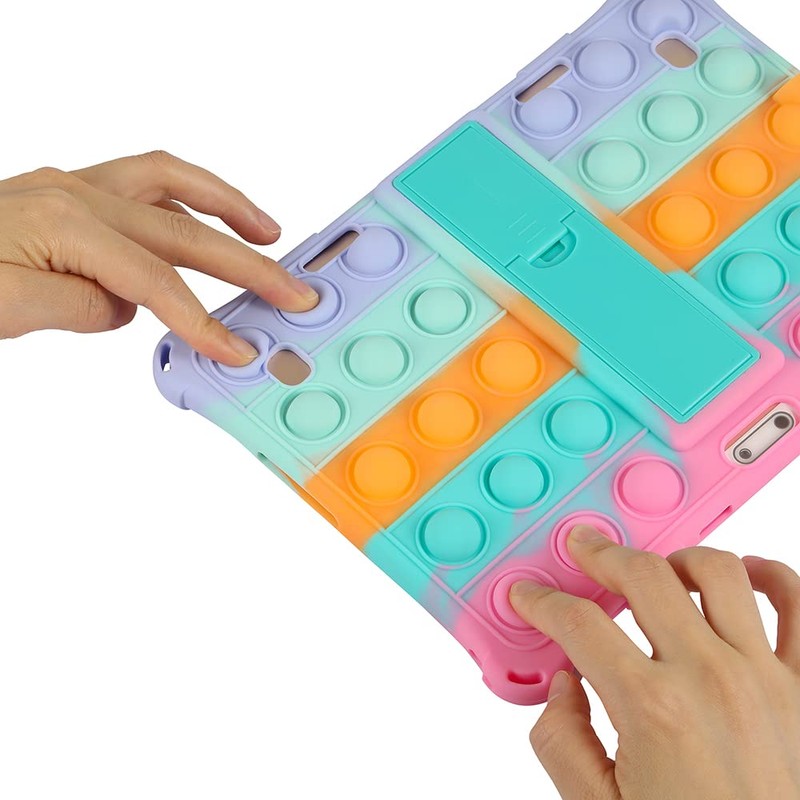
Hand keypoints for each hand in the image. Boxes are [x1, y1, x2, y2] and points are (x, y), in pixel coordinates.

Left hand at [0, 151, 317, 364]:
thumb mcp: (3, 309)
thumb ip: (81, 305)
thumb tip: (127, 305)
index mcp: (63, 221)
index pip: (155, 280)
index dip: (203, 318)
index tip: (238, 349)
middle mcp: (74, 193)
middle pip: (183, 229)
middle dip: (246, 263)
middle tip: (292, 288)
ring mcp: (70, 187)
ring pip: (169, 183)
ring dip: (226, 205)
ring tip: (267, 231)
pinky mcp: (67, 196)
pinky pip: (142, 185)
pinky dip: (184, 203)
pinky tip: (201, 223)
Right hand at [511, 527, 799, 799]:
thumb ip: (563, 741)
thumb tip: (563, 686)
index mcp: (651, 709)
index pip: (578, 623)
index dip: (542, 602)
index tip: (531, 596)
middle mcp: (709, 680)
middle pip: (642, 576)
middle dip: (600, 553)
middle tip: (582, 549)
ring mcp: (765, 678)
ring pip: (718, 573)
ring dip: (677, 559)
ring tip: (657, 568)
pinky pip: (799, 606)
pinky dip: (772, 576)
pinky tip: (745, 575)